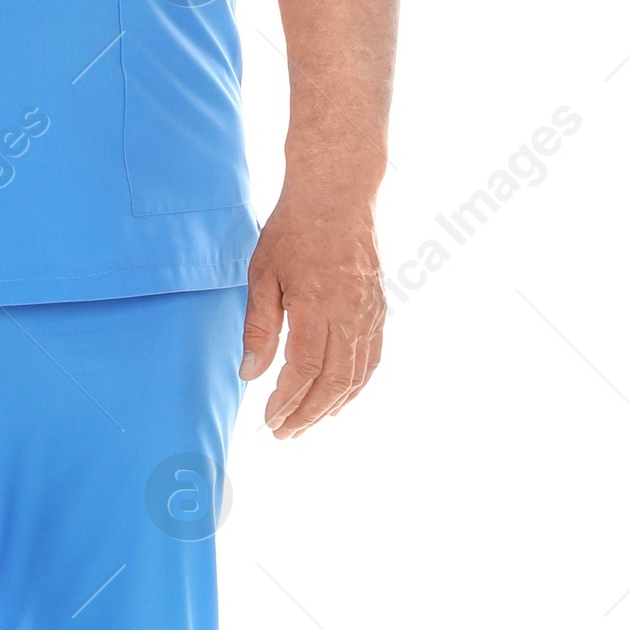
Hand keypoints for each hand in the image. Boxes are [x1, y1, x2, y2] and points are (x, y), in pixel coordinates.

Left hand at [238, 192, 385, 438]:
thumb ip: (259, 326)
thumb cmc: (293, 230)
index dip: (286, 401)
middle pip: (333, 382)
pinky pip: (372, 359)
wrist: (337, 194)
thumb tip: (251, 373)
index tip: (268, 419)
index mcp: (316, 305)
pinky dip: (355, 386)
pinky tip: (338, 400)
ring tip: (307, 425)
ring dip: (331, 407)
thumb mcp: (262, 274)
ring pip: (356, 376)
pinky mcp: (378, 310)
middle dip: (307, 414)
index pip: (303, 369)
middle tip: (284, 434)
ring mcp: (369, 313)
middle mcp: (349, 314)